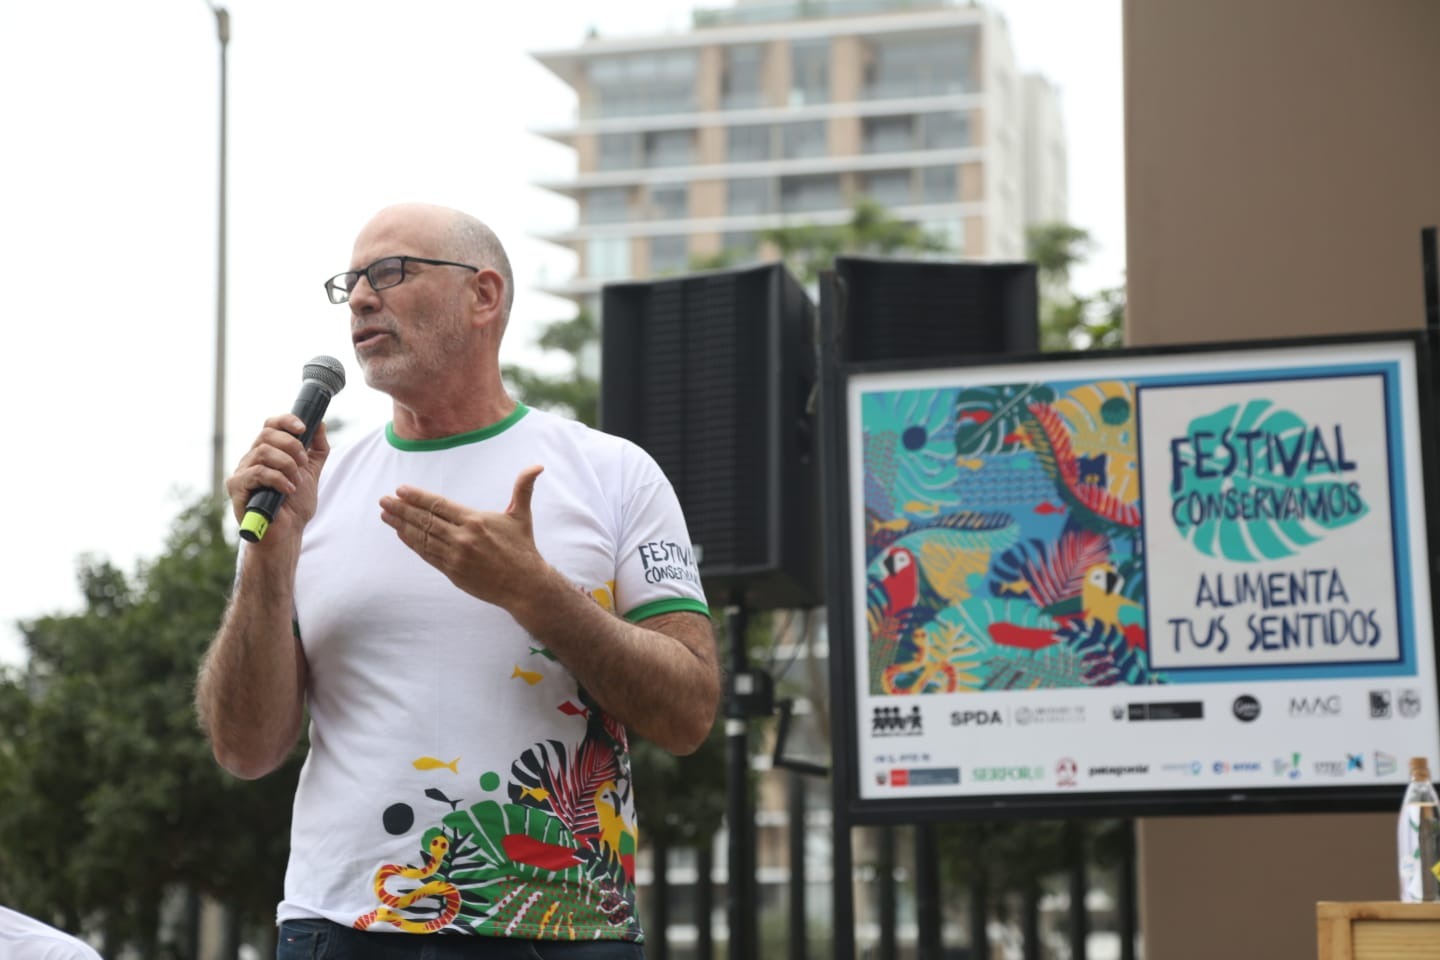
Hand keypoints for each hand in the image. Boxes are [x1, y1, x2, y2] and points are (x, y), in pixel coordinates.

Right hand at [226, 415, 329, 534]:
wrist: (287, 532)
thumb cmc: (295, 505)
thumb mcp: (311, 472)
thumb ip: (317, 449)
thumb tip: (320, 423)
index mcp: (268, 452)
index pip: (270, 425)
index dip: (285, 421)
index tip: (303, 428)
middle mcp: (252, 459)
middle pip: (267, 434)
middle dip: (291, 445)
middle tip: (303, 462)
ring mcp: (242, 472)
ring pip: (262, 451)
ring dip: (286, 464)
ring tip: (296, 480)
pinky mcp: (237, 487)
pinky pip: (257, 473)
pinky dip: (278, 479)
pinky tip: (288, 490)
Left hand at [379, 465, 547, 606]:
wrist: (525, 586)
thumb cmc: (523, 549)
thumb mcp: (521, 516)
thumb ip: (523, 488)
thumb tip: (537, 466)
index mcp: (475, 520)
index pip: (439, 505)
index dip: (417, 497)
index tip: (401, 490)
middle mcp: (462, 537)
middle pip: (425, 520)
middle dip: (401, 509)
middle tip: (383, 500)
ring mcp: (455, 556)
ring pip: (422, 537)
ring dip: (401, 525)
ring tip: (385, 515)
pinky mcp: (452, 572)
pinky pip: (427, 555)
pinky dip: (412, 543)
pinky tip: (401, 534)